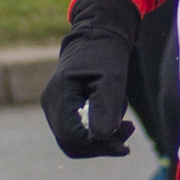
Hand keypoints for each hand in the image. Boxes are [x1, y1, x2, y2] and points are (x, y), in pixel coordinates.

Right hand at [41, 0, 140, 157]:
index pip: (72, 137)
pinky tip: (116, 118)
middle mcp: (51, 103)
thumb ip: (105, 105)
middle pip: (72, 142)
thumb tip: (100, 136)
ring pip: (75, 137)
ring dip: (102, 136)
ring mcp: (55, 105)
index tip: (123, 143)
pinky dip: (97, 128)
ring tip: (126, 123)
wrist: (99, 33)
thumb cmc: (106, 52)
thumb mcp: (112, 77)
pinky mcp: (63, 106)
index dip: (97, 146)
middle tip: (128, 132)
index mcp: (59, 95)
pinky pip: (78, 128)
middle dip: (101, 143)